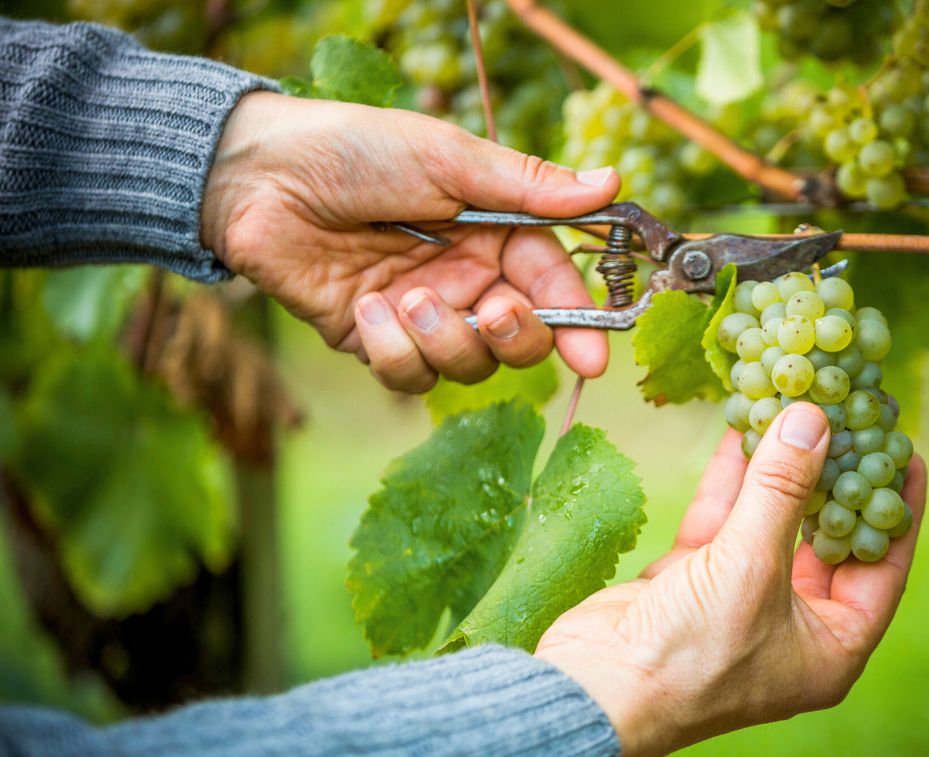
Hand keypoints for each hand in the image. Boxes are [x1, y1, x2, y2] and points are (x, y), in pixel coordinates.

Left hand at [200, 92, 619, 391]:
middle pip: (520, 341)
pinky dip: (391, 350)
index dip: (578, 325)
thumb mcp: (450, 160)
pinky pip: (406, 376)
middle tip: (493, 311)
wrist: (260, 176)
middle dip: (515, 338)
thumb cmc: (358, 152)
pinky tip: (364, 308)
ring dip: (445, 340)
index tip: (593, 360)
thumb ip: (530, 186)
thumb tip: (611, 183)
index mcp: (496, 234)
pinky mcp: (376, 341)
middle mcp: (467, 279)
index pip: (553, 287)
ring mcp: (423, 315)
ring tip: (405, 298)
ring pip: (467, 366)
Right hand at [535, 403, 926, 756]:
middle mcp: (791, 624)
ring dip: (777, 468)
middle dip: (831, 477)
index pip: (881, 565)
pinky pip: (722, 520)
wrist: (597, 689)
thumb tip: (813, 419)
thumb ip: (783, 488)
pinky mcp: (691, 580)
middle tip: (849, 419)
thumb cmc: (692, 652)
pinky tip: (740, 429)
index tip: (904, 451)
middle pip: (823, 537)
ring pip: (768, 521)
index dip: (894, 506)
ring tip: (796, 409)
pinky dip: (729, 479)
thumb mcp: (751, 565)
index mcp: (831, 645)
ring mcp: (738, 600)